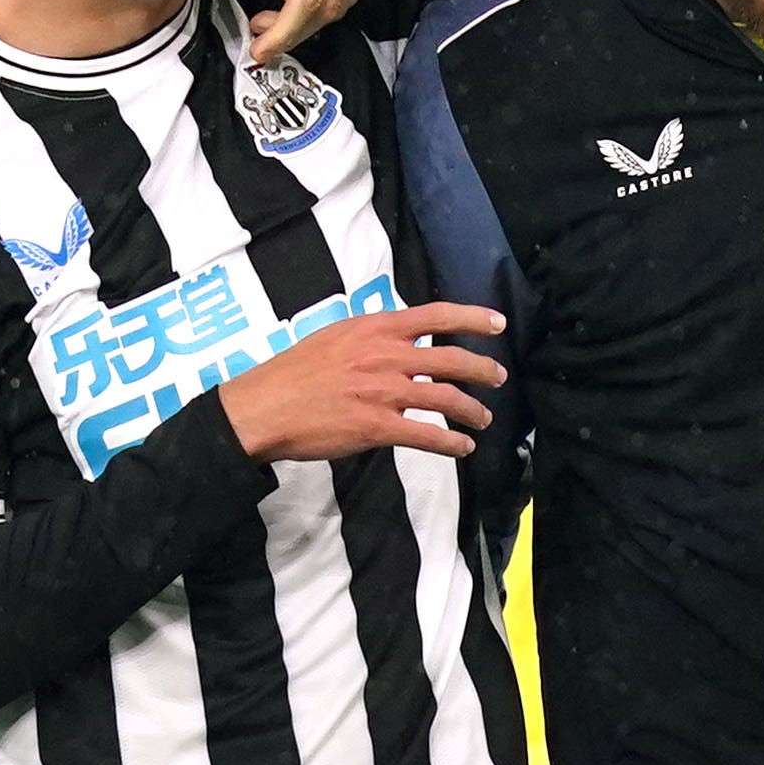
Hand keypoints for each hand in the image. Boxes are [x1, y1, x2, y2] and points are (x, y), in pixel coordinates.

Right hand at [214, 302, 504, 464]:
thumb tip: (396, 343)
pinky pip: (427, 436)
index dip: (473, 318)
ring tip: (483, 419)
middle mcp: (386, 356)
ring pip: (446, 399)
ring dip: (472, 411)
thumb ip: (369, 337)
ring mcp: (384, 393)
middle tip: (498, 378)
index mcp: (375, 328)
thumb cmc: (292, 372)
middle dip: (483, 370)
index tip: (498, 324)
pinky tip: (462, 448)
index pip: (435, 316)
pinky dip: (451, 444)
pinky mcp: (377, 428)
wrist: (264, 407)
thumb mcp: (333, 336)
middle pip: (451, 359)